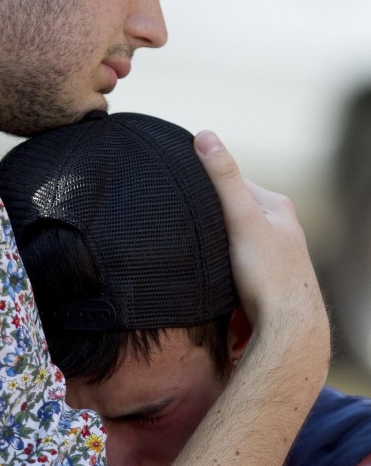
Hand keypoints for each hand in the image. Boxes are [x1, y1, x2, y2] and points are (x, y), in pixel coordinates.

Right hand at [194, 130, 329, 366]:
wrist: (288, 330)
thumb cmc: (269, 276)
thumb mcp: (242, 219)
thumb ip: (223, 178)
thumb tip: (205, 135)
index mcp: (278, 207)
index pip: (232, 182)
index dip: (204, 185)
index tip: (177, 188)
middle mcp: (280, 228)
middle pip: (232, 212)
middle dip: (208, 218)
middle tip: (181, 222)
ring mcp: (273, 255)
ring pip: (232, 239)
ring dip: (212, 245)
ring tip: (194, 250)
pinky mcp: (264, 280)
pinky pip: (233, 264)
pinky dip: (219, 266)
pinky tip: (209, 275)